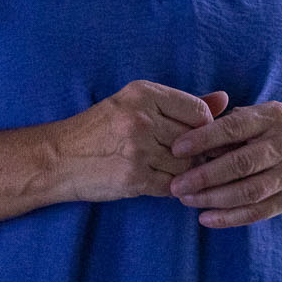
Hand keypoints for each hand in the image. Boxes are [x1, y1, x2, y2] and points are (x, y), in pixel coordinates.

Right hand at [45, 80, 230, 203]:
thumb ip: (182, 103)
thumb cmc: (99, 129)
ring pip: (186, 164)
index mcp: (143, 94)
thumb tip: (224, 99)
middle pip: (194, 139)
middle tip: (189, 157)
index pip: (198, 110)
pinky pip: (172, 185)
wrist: (56, 158)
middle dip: (196, 152)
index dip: (204, 127)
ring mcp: (138, 149)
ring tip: (170, 169)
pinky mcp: (133, 178)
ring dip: (185, 172)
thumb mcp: (135, 104)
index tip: (197, 136)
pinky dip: (173, 187)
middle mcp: (141, 118)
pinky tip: (161, 182)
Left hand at [166, 101, 281, 227]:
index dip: (203, 139)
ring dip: (213, 199)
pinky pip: (256, 213)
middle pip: (241, 163)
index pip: (234, 127)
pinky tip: (206, 218)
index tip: (176, 149)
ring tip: (187, 200)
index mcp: (273, 117)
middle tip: (177, 184)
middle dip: (205, 176)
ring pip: (248, 192)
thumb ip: (226, 122)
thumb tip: (190, 138)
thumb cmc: (270, 134)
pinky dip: (229, 218)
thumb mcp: (255, 118)